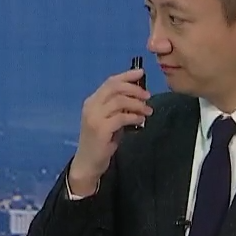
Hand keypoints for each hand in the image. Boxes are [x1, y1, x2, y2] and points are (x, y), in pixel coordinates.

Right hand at [69, 67, 152, 193]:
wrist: (88, 162)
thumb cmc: (100, 142)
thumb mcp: (109, 121)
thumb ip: (118, 108)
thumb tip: (138, 96)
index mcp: (92, 101)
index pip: (110, 82)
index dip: (126, 75)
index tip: (141, 73)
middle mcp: (91, 106)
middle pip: (115, 88)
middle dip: (134, 89)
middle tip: (148, 96)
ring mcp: (94, 117)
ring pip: (120, 101)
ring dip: (137, 104)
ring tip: (147, 111)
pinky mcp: (101, 129)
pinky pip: (122, 117)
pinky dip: (134, 117)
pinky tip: (140, 121)